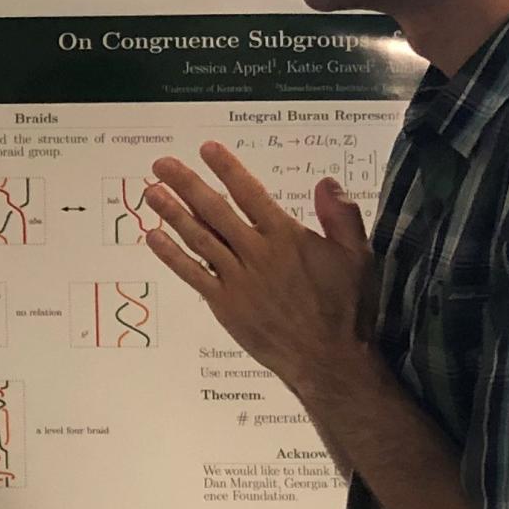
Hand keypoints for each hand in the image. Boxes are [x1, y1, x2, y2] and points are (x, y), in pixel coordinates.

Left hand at [141, 144, 372, 399]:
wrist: (328, 360)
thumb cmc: (347, 308)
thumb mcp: (357, 257)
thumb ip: (341, 216)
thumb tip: (325, 181)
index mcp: (287, 237)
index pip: (250, 194)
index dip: (227, 169)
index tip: (206, 148)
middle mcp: (257, 254)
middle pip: (215, 211)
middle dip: (187, 184)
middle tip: (161, 164)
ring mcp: (238, 280)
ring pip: (199, 239)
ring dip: (172, 214)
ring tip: (151, 192)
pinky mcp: (225, 305)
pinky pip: (193, 275)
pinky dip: (172, 257)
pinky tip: (153, 238)